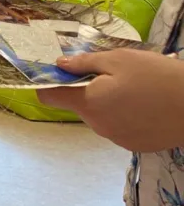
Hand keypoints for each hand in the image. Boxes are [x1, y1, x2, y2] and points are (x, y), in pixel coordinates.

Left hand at [39, 49, 183, 151]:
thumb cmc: (157, 77)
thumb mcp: (120, 60)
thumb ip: (85, 63)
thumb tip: (59, 65)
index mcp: (88, 102)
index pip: (49, 97)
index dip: (49, 83)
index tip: (61, 72)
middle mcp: (97, 125)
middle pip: (79, 105)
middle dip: (89, 89)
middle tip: (115, 75)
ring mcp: (116, 138)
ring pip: (100, 116)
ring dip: (108, 102)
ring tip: (136, 89)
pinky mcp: (134, 145)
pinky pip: (118, 127)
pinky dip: (125, 116)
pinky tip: (146, 106)